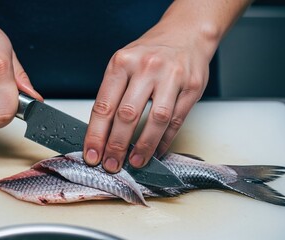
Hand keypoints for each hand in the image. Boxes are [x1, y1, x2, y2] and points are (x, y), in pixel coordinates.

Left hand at [83, 22, 210, 172]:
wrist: (186, 33)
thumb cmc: (150, 52)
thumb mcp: (124, 63)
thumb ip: (113, 93)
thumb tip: (101, 133)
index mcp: (122, 63)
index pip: (104, 105)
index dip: (96, 134)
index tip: (92, 154)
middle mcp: (146, 68)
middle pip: (127, 115)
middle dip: (116, 145)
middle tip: (111, 165)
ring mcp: (171, 77)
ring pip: (156, 120)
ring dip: (143, 146)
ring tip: (135, 162)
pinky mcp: (192, 87)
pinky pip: (176, 120)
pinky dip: (165, 140)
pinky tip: (155, 151)